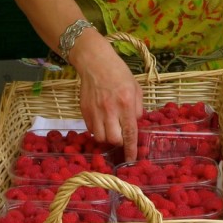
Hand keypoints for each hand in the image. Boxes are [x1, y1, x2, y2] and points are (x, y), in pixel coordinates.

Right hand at [73, 35, 144, 161]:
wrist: (95, 62)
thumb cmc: (118, 73)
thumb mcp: (136, 87)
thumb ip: (137, 108)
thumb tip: (135, 123)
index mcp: (126, 103)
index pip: (129, 133)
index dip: (131, 149)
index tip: (131, 159)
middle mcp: (110, 109)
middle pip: (113, 139)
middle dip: (118, 141)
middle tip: (120, 133)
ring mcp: (95, 111)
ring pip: (100, 138)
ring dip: (106, 137)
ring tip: (110, 128)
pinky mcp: (84, 110)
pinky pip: (91, 129)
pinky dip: (97, 130)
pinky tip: (101, 121)